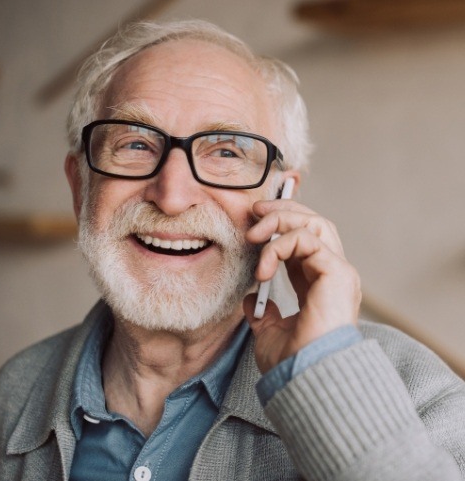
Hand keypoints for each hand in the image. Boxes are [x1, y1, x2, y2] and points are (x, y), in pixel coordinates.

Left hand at [243, 199, 360, 373]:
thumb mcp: (270, 331)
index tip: (254, 224)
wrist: (304, 379)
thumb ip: (263, 312)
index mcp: (317, 283)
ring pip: (314, 223)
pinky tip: (263, 268)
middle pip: (314, 222)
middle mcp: (331, 272)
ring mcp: (338, 271)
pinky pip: (307, 240)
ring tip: (254, 234)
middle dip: (283, 211)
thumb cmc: (292, 361)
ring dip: (280, 221)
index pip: (304, 239)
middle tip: (255, 212)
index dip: (281, 225)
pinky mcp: (337, 272)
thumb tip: (250, 300)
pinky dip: (280, 246)